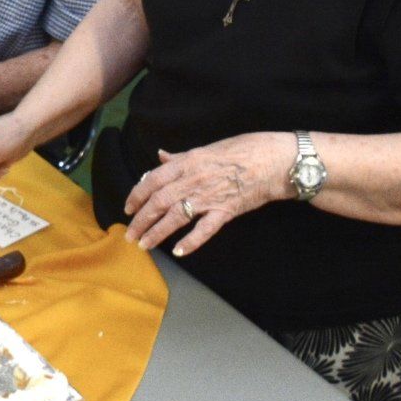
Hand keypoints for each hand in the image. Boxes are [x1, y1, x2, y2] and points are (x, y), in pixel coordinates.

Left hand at [123, 131, 294, 256]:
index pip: (152, 180)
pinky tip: (178, 252)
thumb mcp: (205, 148)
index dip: (136, 195)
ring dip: (157, 232)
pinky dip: (191, 242)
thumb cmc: (241, 150)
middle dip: (141, 220)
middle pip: (159, 202)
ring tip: (144, 245)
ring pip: (175, 217)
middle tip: (129, 235)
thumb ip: (180, 157)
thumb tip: (161, 156)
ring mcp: (209, 197)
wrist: (273, 161)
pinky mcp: (226, 211)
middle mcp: (193, 180)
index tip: (127, 208)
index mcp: (186, 163)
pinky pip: (204, 229)